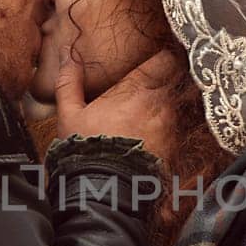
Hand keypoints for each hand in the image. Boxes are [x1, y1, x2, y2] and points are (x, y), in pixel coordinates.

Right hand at [56, 52, 182, 164]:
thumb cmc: (87, 148)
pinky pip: (177, 134)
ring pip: (175, 109)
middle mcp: (160, 105)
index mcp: (136, 89)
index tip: (155, 63)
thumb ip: (70, 82)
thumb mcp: (69, 115)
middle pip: (172, 84)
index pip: (164, 61)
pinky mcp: (176, 149)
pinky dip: (168, 134)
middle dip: (163, 86)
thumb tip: (68, 56)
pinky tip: (152, 142)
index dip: (162, 61)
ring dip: (164, 111)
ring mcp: (171, 128)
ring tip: (146, 121)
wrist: (106, 190)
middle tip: (148, 93)